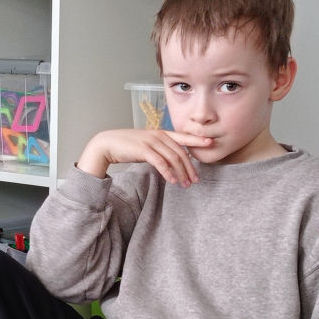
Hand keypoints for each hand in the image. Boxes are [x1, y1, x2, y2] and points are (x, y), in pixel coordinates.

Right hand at [77, 128, 214, 185]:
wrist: (107, 144)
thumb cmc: (126, 146)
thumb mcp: (146, 144)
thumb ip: (159, 149)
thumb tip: (170, 159)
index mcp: (161, 133)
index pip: (183, 137)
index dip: (197, 141)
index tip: (211, 144)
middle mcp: (158, 135)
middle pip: (180, 152)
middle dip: (190, 168)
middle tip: (195, 180)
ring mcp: (151, 142)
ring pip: (173, 158)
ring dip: (181, 173)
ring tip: (185, 184)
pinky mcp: (143, 150)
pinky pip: (160, 162)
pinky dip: (168, 172)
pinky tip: (172, 181)